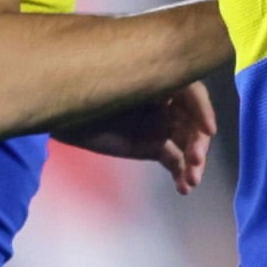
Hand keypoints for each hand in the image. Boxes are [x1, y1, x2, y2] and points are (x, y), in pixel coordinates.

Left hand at [62, 82, 213, 193]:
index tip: (208, 130)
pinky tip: (183, 187)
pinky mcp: (151, 146)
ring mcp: (160, 125)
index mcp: (162, 79)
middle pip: (193, 122)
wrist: (58, 109)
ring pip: (187, 144)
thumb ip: (150, 83)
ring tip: (191, 181)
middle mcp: (167, 101)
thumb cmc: (89, 88)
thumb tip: (180, 88)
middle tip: (195, 160)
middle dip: (197, 143)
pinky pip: (174, 160)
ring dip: (193, 163)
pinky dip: (181, 174)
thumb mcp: (119, 82)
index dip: (203, 111)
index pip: (193, 93)